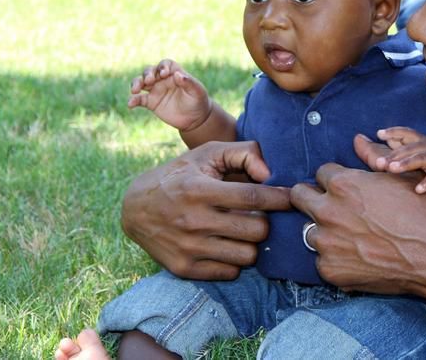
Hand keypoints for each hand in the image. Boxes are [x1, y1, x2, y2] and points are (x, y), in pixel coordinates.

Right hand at [120, 141, 290, 279]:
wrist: (135, 208)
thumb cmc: (181, 175)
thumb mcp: (207, 153)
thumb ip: (244, 152)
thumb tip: (269, 173)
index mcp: (200, 190)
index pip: (253, 197)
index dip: (279, 198)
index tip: (291, 198)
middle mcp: (194, 221)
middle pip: (257, 231)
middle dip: (266, 222)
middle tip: (260, 216)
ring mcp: (188, 248)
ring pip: (247, 256)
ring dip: (251, 243)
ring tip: (243, 231)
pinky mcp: (184, 269)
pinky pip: (230, 273)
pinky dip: (235, 261)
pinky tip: (228, 245)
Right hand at [128, 59, 210, 132]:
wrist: (195, 118)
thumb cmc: (198, 101)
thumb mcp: (197, 92)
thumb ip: (189, 82)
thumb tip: (177, 75)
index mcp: (175, 73)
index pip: (165, 64)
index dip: (162, 67)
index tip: (163, 74)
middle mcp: (162, 80)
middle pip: (150, 71)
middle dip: (147, 74)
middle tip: (149, 81)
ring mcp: (155, 90)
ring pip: (140, 82)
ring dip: (136, 83)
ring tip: (135, 90)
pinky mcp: (151, 102)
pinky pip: (139, 99)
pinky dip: (133, 100)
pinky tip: (130, 104)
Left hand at [290, 160, 425, 296]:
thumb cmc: (423, 214)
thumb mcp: (401, 178)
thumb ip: (372, 157)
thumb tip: (357, 139)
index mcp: (343, 184)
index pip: (321, 173)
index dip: (337, 179)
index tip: (348, 189)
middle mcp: (328, 212)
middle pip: (299, 196)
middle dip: (314, 197)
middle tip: (336, 207)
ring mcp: (326, 244)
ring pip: (310, 230)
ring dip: (326, 230)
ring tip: (353, 236)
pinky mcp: (330, 270)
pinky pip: (322, 258)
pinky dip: (336, 257)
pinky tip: (359, 256)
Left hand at [371, 128, 425, 193]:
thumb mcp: (420, 148)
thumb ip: (401, 143)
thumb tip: (381, 136)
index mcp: (421, 140)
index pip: (406, 132)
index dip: (393, 132)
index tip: (379, 133)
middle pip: (409, 148)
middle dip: (393, 155)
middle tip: (378, 162)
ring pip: (421, 159)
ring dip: (406, 163)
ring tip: (392, 169)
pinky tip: (417, 189)